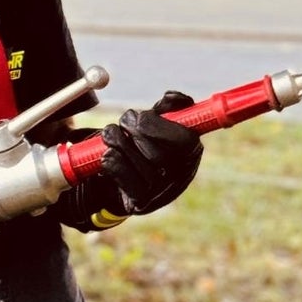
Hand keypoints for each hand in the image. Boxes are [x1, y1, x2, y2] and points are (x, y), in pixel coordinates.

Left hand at [99, 91, 202, 214]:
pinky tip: (109, 155)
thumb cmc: (144, 143)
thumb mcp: (158, 121)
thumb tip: (174, 98)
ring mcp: (160, 193)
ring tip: (112, 135)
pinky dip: (110, 159)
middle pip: (157, 153)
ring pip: (135, 161)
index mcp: (191, 151)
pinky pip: (120, 174)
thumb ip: (168, 107)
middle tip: (125, 122)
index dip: (158, 126)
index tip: (143, 116)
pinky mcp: (140, 203)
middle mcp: (180, 176)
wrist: (123, 178)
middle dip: (133, 129)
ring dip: (116, 140)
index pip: (183, 141)